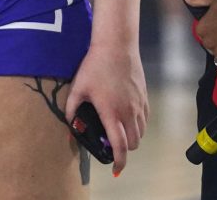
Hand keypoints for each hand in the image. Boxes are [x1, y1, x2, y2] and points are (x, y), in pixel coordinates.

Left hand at [65, 41, 147, 175]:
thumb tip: (70, 128)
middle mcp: (129, 111)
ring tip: (119, 132)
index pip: (120, 146)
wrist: (117, 46)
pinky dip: (138, 124)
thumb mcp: (77, 89)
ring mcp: (139, 103)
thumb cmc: (95, 67)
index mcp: (111, 113)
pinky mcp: (144, 95)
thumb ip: (71, 112)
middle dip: (124, 149)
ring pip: (141, 131)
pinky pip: (146, 118)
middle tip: (111, 145)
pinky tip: (127, 119)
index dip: (120, 162)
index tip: (116, 170)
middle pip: (134, 142)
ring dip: (132, 137)